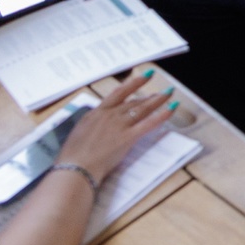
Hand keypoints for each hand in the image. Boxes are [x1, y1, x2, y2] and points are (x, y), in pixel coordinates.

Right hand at [55, 73, 176, 181]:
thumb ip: (91, 123)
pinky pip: (148, 123)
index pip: (118, 94)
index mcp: (96, 113)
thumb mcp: (79, 132)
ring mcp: (119, 125)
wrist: (75, 167)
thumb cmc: (73, 155)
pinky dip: (162, 115)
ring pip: (142, 108)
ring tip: (168, 94)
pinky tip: (171, 108)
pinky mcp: (128, 137)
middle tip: (161, 92)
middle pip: (133, 102)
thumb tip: (98, 122)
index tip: (143, 77)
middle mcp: (110, 115)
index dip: (132, 84)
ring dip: (158, 100)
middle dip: (149, 96)